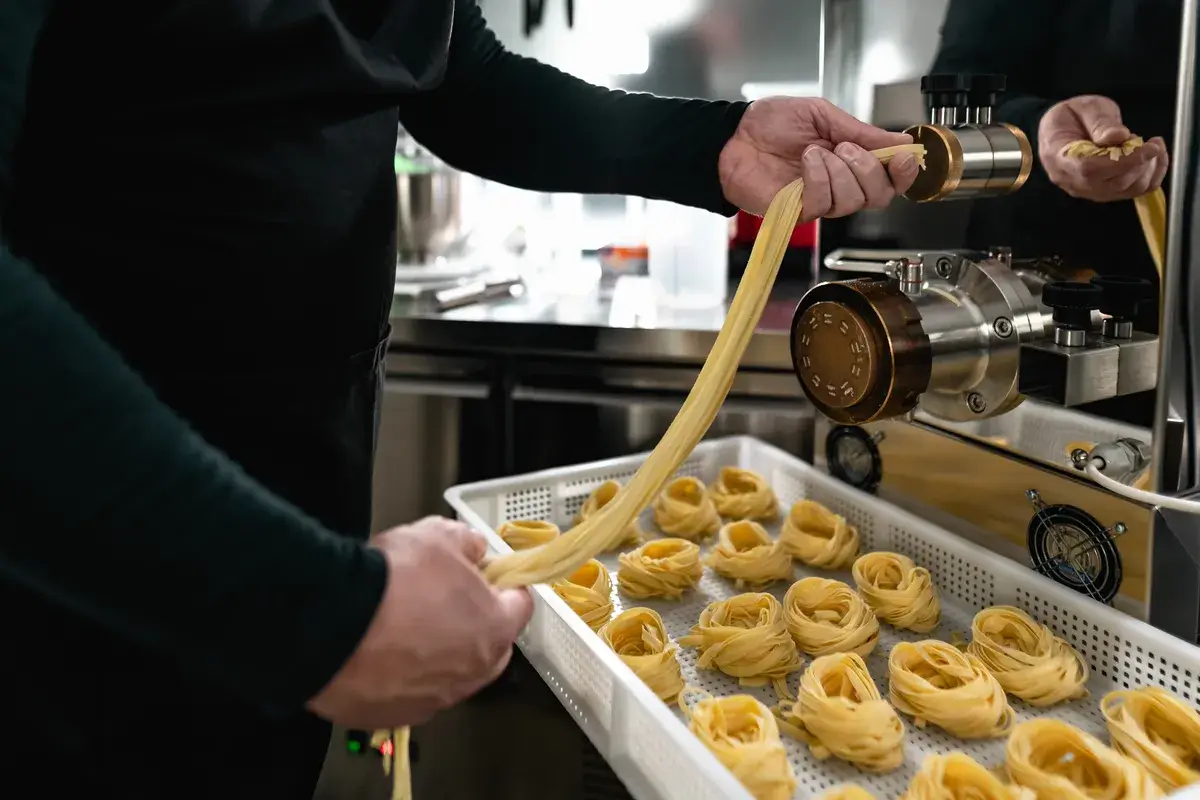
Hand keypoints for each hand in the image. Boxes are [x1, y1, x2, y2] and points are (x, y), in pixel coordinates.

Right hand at [306, 516, 532, 728]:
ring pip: (451, 674)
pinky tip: (380, 654)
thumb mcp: (437, 536)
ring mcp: (434, 699)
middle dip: (478, 624)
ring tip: (406, 627)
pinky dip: (403, 677)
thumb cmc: (392, 580)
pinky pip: (411, 694)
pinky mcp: (397, 715)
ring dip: (440, 653)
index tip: (488, 576)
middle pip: (491, 647)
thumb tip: (472, 550)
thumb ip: (466, 543)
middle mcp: (471, 672)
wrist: (330, 624)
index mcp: (493, 628)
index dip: (505, 585)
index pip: (520, 606)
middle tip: (448, 601)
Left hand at [718, 96, 919, 218]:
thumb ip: (860, 131)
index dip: (904, 172)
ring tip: (815, 151)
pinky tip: (806, 162)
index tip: (905, 157)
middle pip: (879, 195)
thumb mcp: (821, 115)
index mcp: (850, 159)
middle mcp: (840, 184)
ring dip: (839, 171)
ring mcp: (820, 200)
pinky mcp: (799, 211)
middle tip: (846, 148)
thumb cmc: (769, 124)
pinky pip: (824, 202)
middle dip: (870, 169)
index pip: (891, 178)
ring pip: (853, 200)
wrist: (733, 137)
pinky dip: (819, 178)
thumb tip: (901, 142)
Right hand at [1038, 95, 1168, 201]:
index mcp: (1060, 158)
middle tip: (1148, 140)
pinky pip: (1136, 191)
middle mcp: (1074, 182)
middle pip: (1115, 183)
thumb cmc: (1071, 117)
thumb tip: (1118, 136)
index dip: (1124, 161)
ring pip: (1129, 189)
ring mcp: (1090, 190)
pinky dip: (1154, 174)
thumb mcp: (1084, 107)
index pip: (1091, 169)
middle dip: (1142, 161)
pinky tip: (1155, 156)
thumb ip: (1099, 120)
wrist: (1062, 132)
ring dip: (1149, 166)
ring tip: (1147, 145)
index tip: (1151, 147)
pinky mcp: (1106, 193)